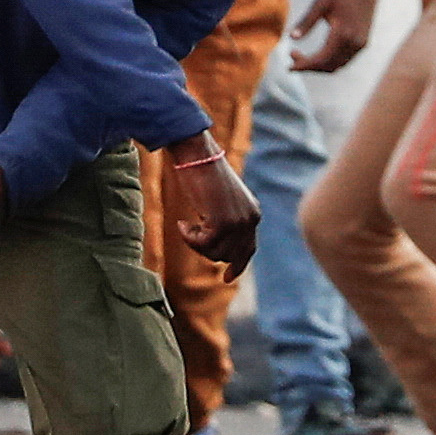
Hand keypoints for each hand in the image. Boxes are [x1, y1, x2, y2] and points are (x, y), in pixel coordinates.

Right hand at [153, 138, 261, 270]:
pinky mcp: (223, 223)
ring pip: (215, 253)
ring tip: (188, 223)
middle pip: (228, 255)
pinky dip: (189, 237)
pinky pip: (202, 244)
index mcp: (253, 214)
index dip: (238, 265)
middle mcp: (250, 220)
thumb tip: (217, 248)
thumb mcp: (220, 201)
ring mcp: (238, 222)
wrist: (198, 155)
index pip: (248, 248)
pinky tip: (183, 223)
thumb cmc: (203, 173)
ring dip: (196, 243)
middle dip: (207, 251)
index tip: (227, 279)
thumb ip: (224, 222)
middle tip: (191, 232)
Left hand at [287, 0, 393, 72]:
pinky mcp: (363, 42)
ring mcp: (361, 44)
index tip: (289, 67)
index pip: (320, 60)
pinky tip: (318, 53)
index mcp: (343, 34)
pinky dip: (329, 61)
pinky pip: (344, 60)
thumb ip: (306, 22)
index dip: (303, 66)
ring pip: (337, 66)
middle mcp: (354, 43)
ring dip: (319, 66)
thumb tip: (291, 38)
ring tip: (301, 56)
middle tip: (292, 55)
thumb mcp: (321, 3)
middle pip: (328, 66)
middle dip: (309, 66)